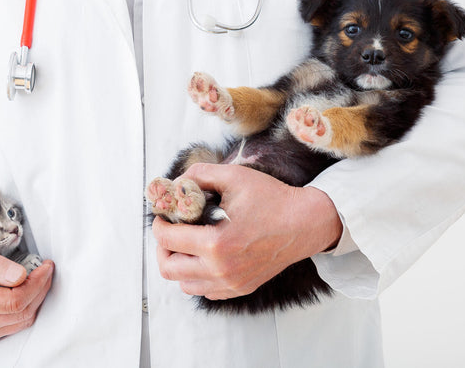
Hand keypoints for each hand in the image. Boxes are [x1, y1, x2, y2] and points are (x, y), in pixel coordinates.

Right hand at [0, 244, 53, 344]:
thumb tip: (22, 275)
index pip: (16, 300)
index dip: (37, 283)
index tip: (46, 266)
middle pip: (23, 312)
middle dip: (40, 289)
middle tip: (46, 269)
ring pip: (22, 321)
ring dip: (35, 299)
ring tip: (38, 277)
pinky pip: (13, 325)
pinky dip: (25, 308)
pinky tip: (25, 290)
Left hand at [152, 163, 341, 299]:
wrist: (305, 223)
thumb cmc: (272, 199)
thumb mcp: (233, 176)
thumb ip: (199, 174)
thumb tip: (176, 182)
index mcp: (217, 243)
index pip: (167, 240)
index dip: (159, 224)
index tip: (164, 215)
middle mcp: (221, 270)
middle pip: (168, 268)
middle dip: (163, 246)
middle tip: (171, 230)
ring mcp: (231, 283)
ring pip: (184, 284)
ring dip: (179, 263)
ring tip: (187, 243)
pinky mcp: (240, 288)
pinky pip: (204, 290)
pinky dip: (197, 276)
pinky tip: (205, 255)